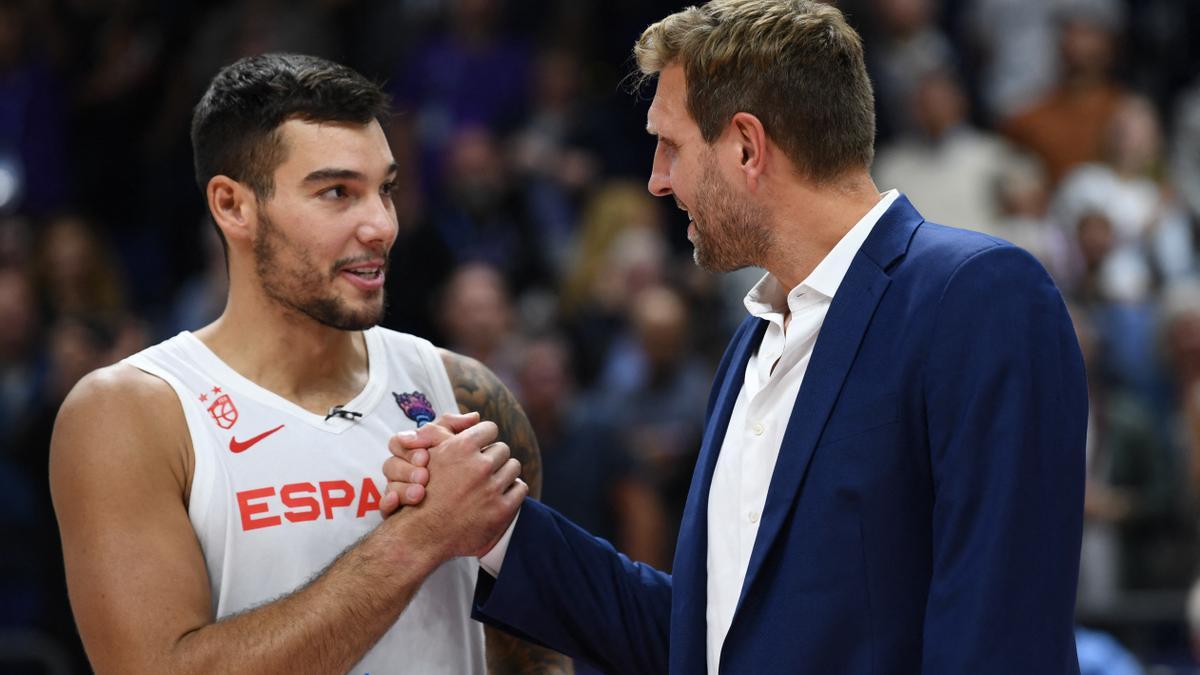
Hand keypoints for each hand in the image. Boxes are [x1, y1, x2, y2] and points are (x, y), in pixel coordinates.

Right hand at [379, 412, 476, 515]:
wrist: (451, 509)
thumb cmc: (454, 470)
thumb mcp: (455, 445)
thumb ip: (458, 429)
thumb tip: (474, 417)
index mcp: (410, 452)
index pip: (398, 442)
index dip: (408, 445)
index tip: (425, 454)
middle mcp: (401, 470)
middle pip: (391, 464)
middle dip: (407, 469)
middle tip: (424, 475)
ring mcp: (397, 490)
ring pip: (389, 485)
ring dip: (402, 488)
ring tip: (419, 493)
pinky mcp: (395, 510)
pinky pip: (384, 506)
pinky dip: (388, 504)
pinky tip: (396, 503)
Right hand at [389, 418, 526, 558]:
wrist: (421, 534)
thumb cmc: (422, 490)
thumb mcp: (427, 452)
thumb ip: (447, 427)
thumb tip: (475, 416)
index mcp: (461, 448)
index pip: (490, 428)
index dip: (485, 437)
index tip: (480, 446)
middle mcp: (479, 466)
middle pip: (502, 449)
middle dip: (494, 457)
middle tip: (483, 469)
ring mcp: (491, 489)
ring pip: (514, 466)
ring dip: (504, 472)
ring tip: (491, 481)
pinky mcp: (502, 510)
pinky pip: (520, 488)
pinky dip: (512, 490)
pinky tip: (500, 495)